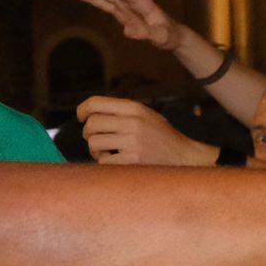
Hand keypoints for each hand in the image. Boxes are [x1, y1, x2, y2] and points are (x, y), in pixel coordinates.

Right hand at [75, 0, 182, 51]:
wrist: (172, 36)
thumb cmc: (169, 36)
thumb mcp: (161, 37)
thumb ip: (147, 33)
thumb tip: (128, 31)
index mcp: (143, 2)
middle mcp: (133, 0)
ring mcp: (127, 6)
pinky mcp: (123, 13)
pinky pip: (106, 4)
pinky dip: (95, 0)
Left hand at [76, 95, 219, 166]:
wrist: (184, 157)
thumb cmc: (161, 137)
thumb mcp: (145, 115)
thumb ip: (121, 112)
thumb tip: (89, 113)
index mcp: (134, 108)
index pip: (96, 103)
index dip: (82, 110)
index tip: (80, 117)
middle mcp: (133, 122)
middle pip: (92, 124)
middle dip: (88, 133)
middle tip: (95, 139)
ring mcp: (133, 142)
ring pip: (94, 143)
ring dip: (95, 150)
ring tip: (105, 152)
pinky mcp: (133, 161)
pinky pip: (104, 161)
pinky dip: (105, 163)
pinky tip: (116, 161)